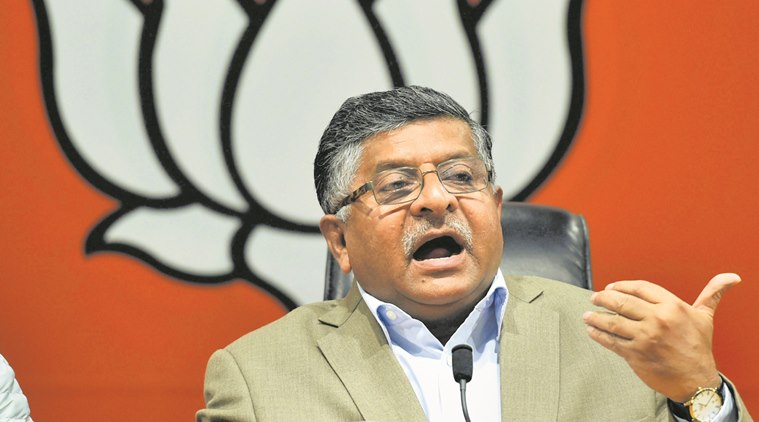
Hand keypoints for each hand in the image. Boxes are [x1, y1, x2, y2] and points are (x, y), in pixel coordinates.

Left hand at [583, 273, 740, 401]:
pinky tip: (591, 331)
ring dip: (595, 317)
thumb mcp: (704, 317)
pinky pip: (611, 341)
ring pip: (612, 322)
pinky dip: (598, 335)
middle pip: (621, 302)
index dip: (622, 286)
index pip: (639, 288)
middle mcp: (657, 319)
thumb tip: (731, 277)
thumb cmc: (698, 346)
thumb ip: (712, 294)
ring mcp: (644, 337)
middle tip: (594, 298)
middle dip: (603, 298)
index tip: (611, 287)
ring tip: (587, 315)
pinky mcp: (635, 354)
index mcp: (672, 306)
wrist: (696, 380)